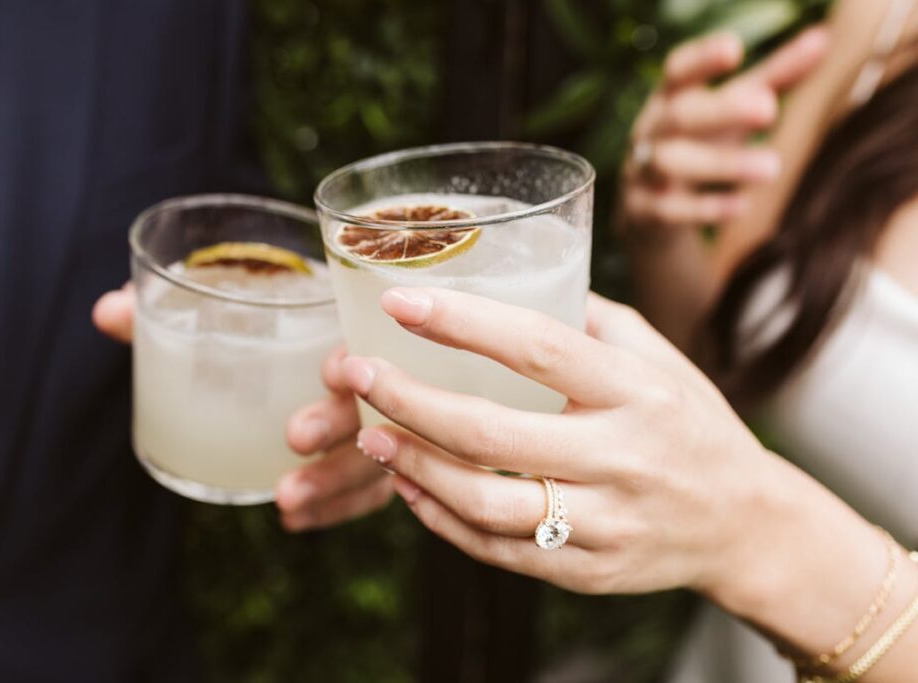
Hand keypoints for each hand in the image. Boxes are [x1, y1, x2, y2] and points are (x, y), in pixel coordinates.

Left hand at [91, 287, 391, 529]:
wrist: (293, 338)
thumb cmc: (257, 320)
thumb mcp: (214, 311)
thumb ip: (165, 310)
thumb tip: (106, 313)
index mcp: (342, 321)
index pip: (370, 335)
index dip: (357, 353)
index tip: (330, 371)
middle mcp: (371, 372)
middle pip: (377, 401)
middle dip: (338, 422)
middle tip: (294, 437)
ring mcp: (378, 421)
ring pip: (376, 455)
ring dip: (335, 480)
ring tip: (287, 499)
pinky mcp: (371, 458)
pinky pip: (367, 491)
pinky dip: (334, 508)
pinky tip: (295, 521)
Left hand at [340, 287, 804, 599]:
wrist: (746, 524)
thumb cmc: (691, 422)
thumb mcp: (660, 358)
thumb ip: (591, 321)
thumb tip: (514, 281)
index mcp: (637, 390)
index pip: (537, 348)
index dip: (461, 323)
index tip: (399, 302)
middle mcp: (622, 457)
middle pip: (492, 434)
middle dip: (409, 402)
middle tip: (357, 377)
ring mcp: (606, 522)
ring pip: (486, 503)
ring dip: (414, 470)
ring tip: (371, 438)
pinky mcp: (589, 571)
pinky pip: (499, 550)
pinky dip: (443, 520)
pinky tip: (411, 489)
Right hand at [622, 27, 826, 234]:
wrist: (649, 210)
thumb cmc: (699, 143)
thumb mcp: (730, 110)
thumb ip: (771, 78)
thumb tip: (821, 39)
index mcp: (670, 98)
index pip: (677, 71)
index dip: (700, 60)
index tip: (734, 51)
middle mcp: (652, 131)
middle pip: (679, 116)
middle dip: (721, 111)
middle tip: (769, 109)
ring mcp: (644, 171)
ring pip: (672, 163)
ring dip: (722, 164)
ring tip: (772, 167)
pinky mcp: (646, 211)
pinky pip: (670, 210)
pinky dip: (706, 207)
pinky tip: (743, 205)